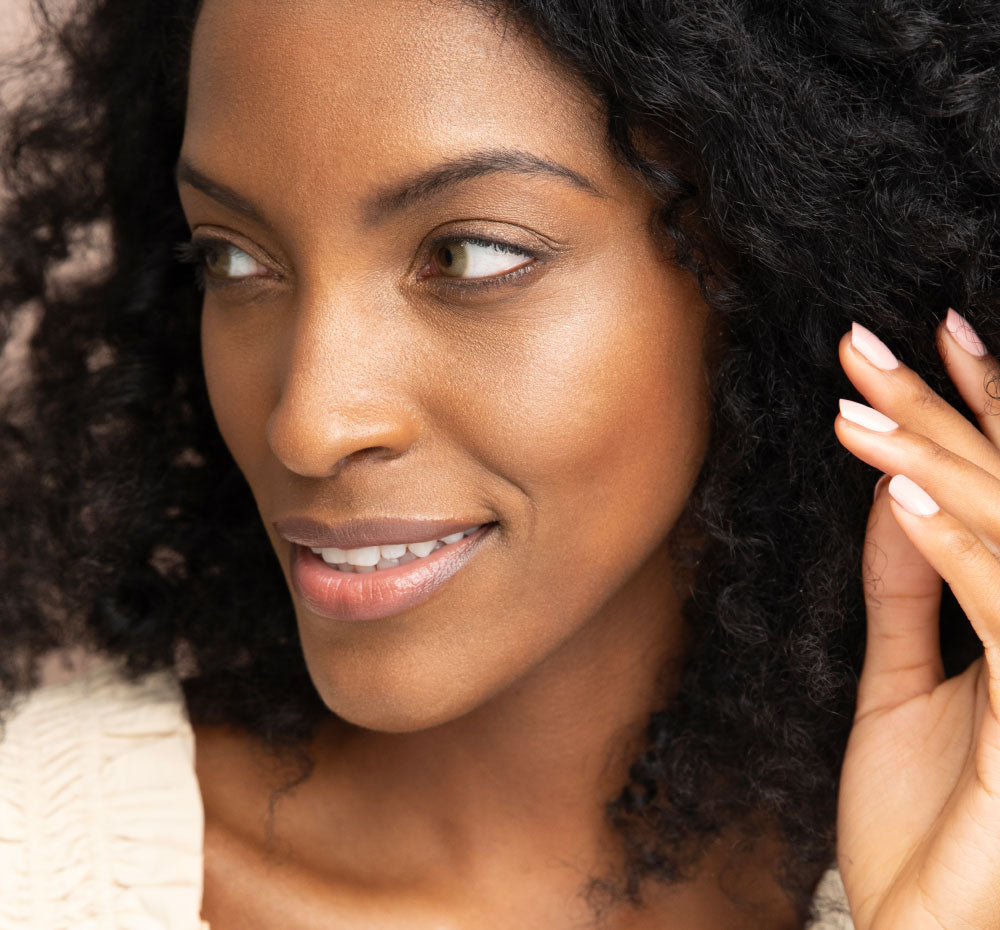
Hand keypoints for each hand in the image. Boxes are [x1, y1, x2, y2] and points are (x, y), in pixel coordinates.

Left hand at [834, 311, 999, 929]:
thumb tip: (896, 487)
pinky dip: (953, 548)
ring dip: (932, 461)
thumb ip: (906, 589)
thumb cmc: (920, 824)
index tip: (925, 338)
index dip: (971, 412)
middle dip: (938, 411)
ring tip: (853, 405)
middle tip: (860, 342)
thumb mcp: (901, 685)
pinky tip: (900, 494)